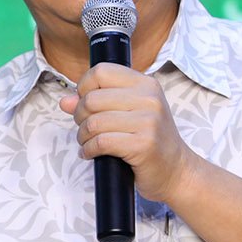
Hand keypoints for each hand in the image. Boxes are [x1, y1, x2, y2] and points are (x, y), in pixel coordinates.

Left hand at [58, 61, 203, 202]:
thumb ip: (96, 102)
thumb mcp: (127, 113)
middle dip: (79, 116)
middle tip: (85, 128)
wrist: (176, 170)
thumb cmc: (149, 139)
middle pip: (92, 99)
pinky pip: (101, 142)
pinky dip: (89, 150)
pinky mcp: (143, 145)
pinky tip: (91, 153)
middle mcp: (149, 99)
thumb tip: (65, 101)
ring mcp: (148, 122)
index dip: (83, 87)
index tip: (84, 103)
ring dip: (83, 136)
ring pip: (94, 122)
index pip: (101, 71)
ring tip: (87, 142)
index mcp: (145, 84)